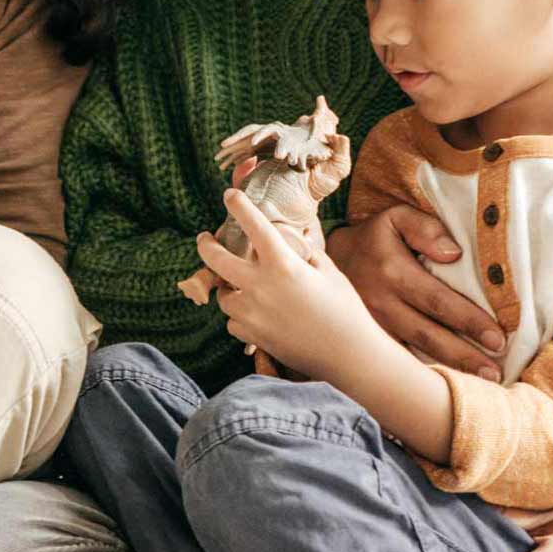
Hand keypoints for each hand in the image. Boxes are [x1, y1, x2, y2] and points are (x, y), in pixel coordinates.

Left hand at [196, 189, 385, 382]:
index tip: (229, 196)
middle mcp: (260, 286)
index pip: (254, 226)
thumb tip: (293, 242)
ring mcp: (252, 313)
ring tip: (238, 284)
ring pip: (223, 295)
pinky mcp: (252, 336)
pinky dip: (240, 316)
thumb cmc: (345, 309)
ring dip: (228, 287)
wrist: (348, 355)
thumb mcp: (328, 271)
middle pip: (216, 260)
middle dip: (206, 246)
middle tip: (204, 239)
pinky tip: (254, 314)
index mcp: (282, 264)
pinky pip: (233, 321)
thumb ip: (305, 253)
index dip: (239, 206)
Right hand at [327, 206, 506, 379]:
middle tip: (495, 371)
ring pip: (414, 352)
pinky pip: (399, 360)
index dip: (469, 320)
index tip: (498, 338)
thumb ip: (426, 228)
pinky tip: (446, 385)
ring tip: (481, 382)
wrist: (331, 260)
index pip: (438, 300)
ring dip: (449, 369)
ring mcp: (373, 326)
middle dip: (464, 355)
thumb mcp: (396, 218)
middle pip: (429, 334)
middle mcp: (381, 303)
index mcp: (393, 272)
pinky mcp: (369, 340)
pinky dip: (423, 375)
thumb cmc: (374, 239)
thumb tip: (454, 254)